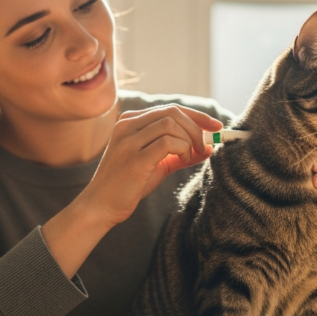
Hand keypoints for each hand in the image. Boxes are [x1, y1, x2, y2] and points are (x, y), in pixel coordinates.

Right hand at [84, 104, 222, 227]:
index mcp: (130, 122)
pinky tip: (182, 160)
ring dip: (190, 140)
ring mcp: (129, 140)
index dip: (197, 115)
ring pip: (171, 124)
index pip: (170, 109)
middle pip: (173, 112)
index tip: (215, 126)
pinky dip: (182, 149)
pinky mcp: (134, 158)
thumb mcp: (158, 165)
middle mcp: (127, 125)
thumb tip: (209, 147)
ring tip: (190, 157)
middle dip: (197, 127)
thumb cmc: (129, 185)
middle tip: (205, 146)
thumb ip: (180, 153)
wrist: (101, 206)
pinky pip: (167, 142)